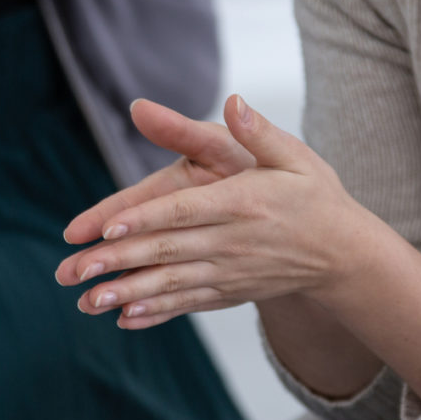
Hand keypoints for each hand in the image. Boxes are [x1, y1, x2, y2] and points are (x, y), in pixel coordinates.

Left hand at [55, 95, 377, 329]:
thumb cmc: (315, 196)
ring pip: (171, 283)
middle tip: (74, 270)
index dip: (145, 218)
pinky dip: (156, 312)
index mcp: (241, 202)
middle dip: (119, 261)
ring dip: (127, 293)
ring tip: (87, 301)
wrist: (346, 254)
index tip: (108, 227)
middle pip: (167, 250)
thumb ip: (258, 132)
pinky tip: (123, 318)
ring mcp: (229, 272)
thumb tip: (233, 101)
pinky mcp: (229, 292)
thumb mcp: (294, 156)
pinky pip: (188, 304)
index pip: (184, 210)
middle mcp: (232, 241)